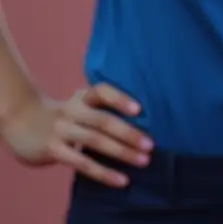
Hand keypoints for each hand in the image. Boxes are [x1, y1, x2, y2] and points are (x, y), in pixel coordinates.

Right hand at [1, 84, 152, 186]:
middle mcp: (72, 111)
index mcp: (82, 97)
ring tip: (142, 161)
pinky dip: (103, 172)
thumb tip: (141, 121)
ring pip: (95, 141)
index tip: (139, 109)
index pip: (102, 92)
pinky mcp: (53, 150)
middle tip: (150, 145)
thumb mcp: (80, 104)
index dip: (120, 99)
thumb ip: (101, 109)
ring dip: (121, 152)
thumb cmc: (64, 114)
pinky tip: (120, 180)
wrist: (22, 122)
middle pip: (103, 121)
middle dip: (129, 133)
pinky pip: (81, 163)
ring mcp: (62, 130)